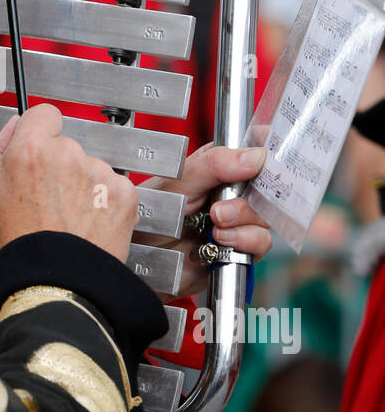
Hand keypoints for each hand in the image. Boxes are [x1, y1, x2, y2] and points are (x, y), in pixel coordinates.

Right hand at [0, 105, 139, 259]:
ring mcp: (99, 172)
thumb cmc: (25, 245)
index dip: (41, 132)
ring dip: (85, 186)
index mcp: (31, 150)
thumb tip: (12, 127)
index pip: (44, 114)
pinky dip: (106, 203)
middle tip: (50, 200)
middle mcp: (67, 154)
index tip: (41, 150)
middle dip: (61, 167)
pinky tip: (90, 224)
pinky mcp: (124, 191)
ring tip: (70, 218)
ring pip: (92, 168)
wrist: (57, 284)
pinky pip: (114, 187)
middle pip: (68, 145)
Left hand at [140, 143, 273, 296]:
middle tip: (218, 210)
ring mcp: (238, 220)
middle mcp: (233, 192)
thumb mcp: (180, 182)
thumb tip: (255, 157)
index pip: (255, 154)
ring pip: (266, 218)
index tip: (264, 162)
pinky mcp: (239, 247)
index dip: (265, 157)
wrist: (143, 257)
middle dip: (247, 202)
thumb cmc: (153, 215)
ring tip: (215, 228)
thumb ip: (216, 165)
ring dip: (243, 224)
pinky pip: (260, 243)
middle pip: (267, 190)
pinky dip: (244, 243)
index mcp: (221, 167)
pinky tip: (220, 243)